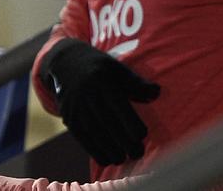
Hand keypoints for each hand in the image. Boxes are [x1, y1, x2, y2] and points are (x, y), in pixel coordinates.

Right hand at [39, 38, 159, 166]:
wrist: (65, 63)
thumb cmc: (101, 67)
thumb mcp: (118, 68)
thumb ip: (136, 82)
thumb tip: (157, 92)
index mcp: (103, 81)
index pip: (118, 105)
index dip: (129, 121)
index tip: (142, 135)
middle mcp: (87, 95)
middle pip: (107, 121)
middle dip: (122, 140)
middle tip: (138, 154)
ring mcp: (75, 107)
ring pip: (94, 132)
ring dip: (109, 149)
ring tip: (124, 160)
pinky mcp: (68, 117)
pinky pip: (81, 137)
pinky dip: (94, 150)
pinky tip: (107, 159)